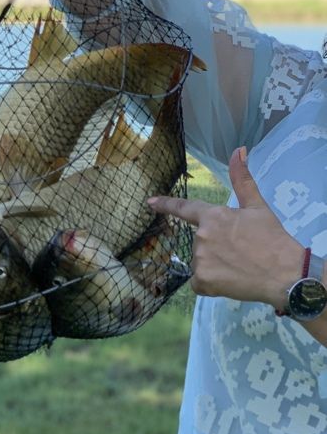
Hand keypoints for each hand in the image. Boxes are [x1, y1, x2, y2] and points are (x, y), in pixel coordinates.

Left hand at [148, 146, 304, 308]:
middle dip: (216, 246)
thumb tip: (239, 149)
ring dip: (215, 265)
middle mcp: (201, 236)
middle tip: (241, 251)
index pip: (184, 208)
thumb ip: (242, 179)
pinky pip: (199, 282)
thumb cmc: (272, 238)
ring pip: (201, 262)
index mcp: (213, 216)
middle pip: (201, 241)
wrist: (284, 274)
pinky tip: (230, 281)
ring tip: (239, 267)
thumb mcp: (257, 206)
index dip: (166, 204)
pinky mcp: (202, 282)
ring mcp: (200, 260)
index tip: (150, 202)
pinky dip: (211, 283)